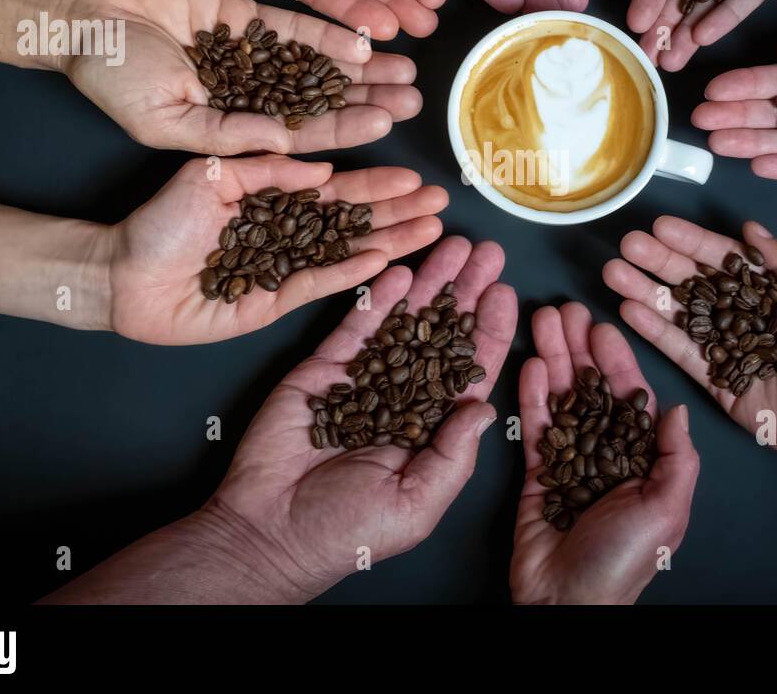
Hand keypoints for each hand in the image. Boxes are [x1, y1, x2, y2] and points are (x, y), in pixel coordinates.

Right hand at [60, 0, 421, 154]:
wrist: (83, 15)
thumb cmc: (111, 77)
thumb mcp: (165, 119)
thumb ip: (225, 133)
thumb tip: (284, 142)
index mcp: (233, 128)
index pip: (301, 135)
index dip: (344, 132)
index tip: (386, 128)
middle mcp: (250, 95)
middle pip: (322, 101)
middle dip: (368, 101)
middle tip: (414, 99)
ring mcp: (251, 54)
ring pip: (319, 64)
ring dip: (362, 68)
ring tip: (407, 69)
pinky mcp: (246, 15)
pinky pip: (297, 25)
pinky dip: (332, 29)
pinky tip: (370, 35)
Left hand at [108, 155, 447, 344]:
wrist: (122, 275)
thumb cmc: (159, 222)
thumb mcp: (210, 174)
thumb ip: (266, 169)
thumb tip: (322, 168)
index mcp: (275, 199)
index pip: (338, 190)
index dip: (376, 184)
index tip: (414, 175)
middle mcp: (288, 234)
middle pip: (355, 221)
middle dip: (399, 212)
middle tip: (442, 201)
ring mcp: (285, 270)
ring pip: (348, 252)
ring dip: (391, 241)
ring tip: (432, 230)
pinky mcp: (274, 302)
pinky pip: (321, 284)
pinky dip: (353, 273)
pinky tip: (387, 260)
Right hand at [206, 236, 517, 599]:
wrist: (270, 533)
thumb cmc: (348, 533)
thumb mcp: (417, 504)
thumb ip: (453, 456)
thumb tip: (485, 407)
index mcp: (432, 430)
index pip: (470, 371)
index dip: (489, 332)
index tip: (506, 293)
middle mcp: (403, 398)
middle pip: (443, 334)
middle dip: (466, 292)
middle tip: (487, 252)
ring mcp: (362, 379)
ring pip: (404, 321)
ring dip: (429, 282)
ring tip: (451, 243)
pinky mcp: (322, 369)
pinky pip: (354, 326)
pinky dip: (376, 298)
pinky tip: (398, 268)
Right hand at [509, 304, 697, 604]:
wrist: (569, 603)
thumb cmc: (624, 562)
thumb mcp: (666, 508)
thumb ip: (677, 458)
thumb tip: (675, 408)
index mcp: (644, 461)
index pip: (630, 397)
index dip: (616, 360)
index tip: (603, 324)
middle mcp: (608, 454)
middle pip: (591, 389)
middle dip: (578, 348)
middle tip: (563, 308)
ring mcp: (571, 461)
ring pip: (562, 399)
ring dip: (553, 359)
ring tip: (540, 321)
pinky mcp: (537, 474)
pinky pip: (535, 427)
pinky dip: (531, 395)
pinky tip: (529, 364)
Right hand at [604, 216, 776, 481]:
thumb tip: (749, 227)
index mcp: (774, 291)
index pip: (724, 261)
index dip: (692, 243)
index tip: (659, 227)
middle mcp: (744, 315)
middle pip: (695, 283)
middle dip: (660, 263)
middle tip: (626, 245)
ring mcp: (727, 349)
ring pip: (680, 314)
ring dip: (647, 292)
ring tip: (613, 271)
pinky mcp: (716, 384)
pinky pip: (681, 352)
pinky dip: (655, 331)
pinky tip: (629, 309)